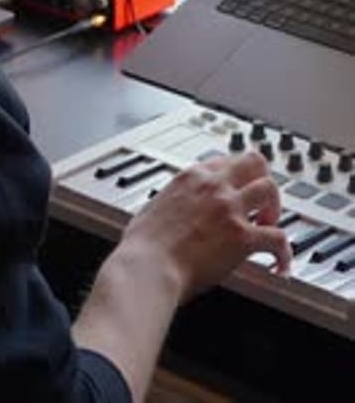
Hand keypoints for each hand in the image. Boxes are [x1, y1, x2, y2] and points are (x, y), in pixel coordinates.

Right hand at [120, 150, 291, 303]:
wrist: (148, 267)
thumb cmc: (143, 245)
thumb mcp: (154, 206)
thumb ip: (172, 201)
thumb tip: (171, 210)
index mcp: (192, 176)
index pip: (226, 161)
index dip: (237, 174)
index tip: (238, 186)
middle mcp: (214, 186)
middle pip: (254, 162)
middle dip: (263, 178)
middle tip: (262, 199)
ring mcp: (231, 209)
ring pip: (270, 190)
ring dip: (275, 208)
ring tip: (270, 225)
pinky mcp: (242, 237)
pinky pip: (278, 238)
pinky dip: (284, 252)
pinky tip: (281, 263)